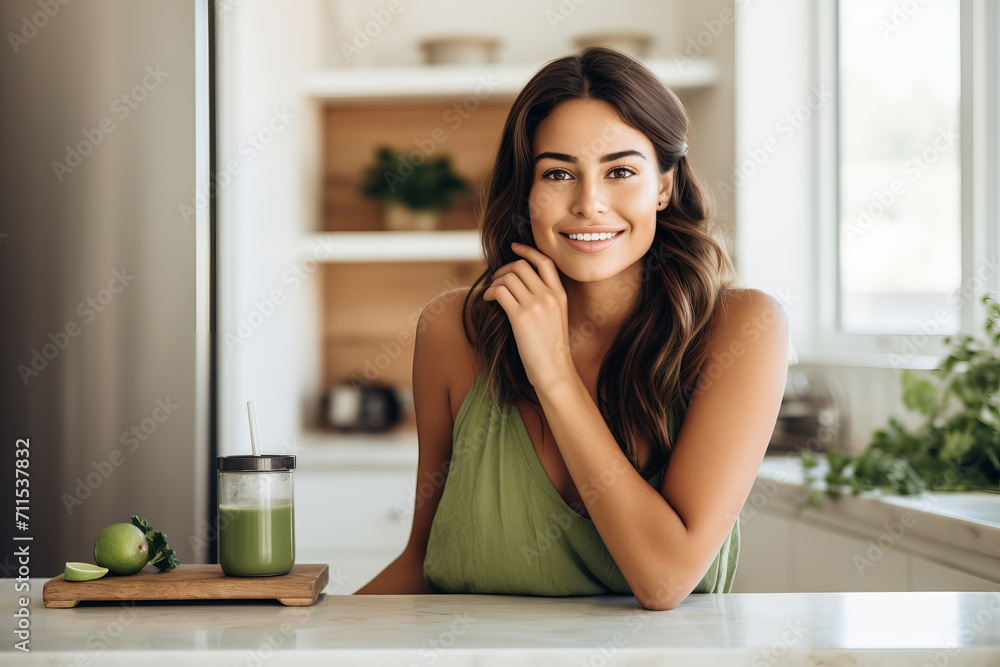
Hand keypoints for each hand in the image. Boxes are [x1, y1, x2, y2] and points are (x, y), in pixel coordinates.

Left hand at [483, 243, 576, 391]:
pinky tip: (488, 300)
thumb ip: (545, 300)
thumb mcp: (556, 318)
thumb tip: (521, 286)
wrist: (554, 371)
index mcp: (560, 295)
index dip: (527, 251)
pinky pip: (499, 291)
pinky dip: (490, 292)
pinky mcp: (521, 316)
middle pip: (521, 266)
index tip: (514, 248)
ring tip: (491, 294)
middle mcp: (549, 296)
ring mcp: (536, 305)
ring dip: (495, 282)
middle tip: (496, 280)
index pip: (544, 262)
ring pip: (508, 277)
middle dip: (504, 269)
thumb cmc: (551, 349)